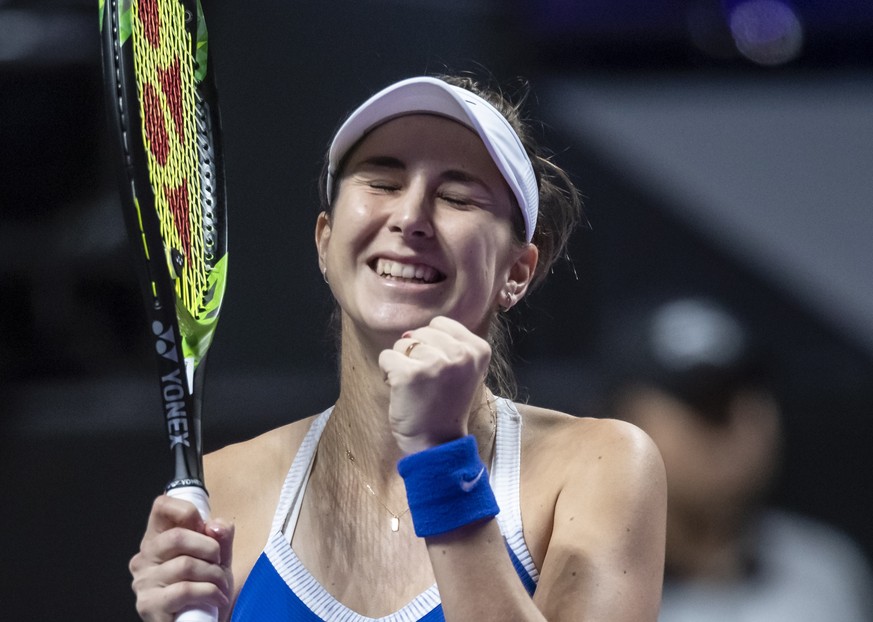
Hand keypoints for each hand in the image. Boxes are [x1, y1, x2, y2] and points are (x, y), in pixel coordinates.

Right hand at [129, 495, 234, 621]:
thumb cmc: (206, 588)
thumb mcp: (218, 558)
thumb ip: (221, 536)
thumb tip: (216, 526)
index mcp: (157, 539)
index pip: (161, 506)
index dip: (187, 511)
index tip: (206, 528)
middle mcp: (144, 558)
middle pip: (177, 537)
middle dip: (210, 548)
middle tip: (219, 563)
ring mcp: (143, 582)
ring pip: (185, 565)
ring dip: (214, 575)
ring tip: (221, 585)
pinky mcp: (149, 605)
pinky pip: (184, 590)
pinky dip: (209, 592)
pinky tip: (217, 598)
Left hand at [378, 316, 490, 453]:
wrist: (438, 444)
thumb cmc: (445, 406)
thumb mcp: (462, 369)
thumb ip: (447, 345)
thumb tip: (410, 333)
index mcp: (478, 349)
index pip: (440, 323)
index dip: (432, 344)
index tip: (438, 370)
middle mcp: (461, 354)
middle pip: (420, 332)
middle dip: (416, 353)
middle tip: (426, 382)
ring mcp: (436, 363)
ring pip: (402, 343)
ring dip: (401, 363)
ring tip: (415, 387)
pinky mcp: (410, 375)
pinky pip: (386, 357)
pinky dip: (387, 373)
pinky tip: (401, 391)